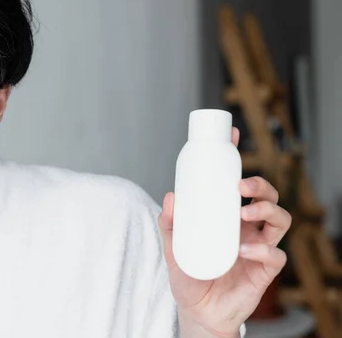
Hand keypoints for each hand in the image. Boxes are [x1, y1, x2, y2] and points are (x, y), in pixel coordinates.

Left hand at [159, 127, 291, 336]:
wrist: (198, 311)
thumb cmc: (189, 276)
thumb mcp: (172, 247)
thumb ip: (168, 224)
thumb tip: (170, 196)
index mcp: (228, 216)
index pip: (238, 184)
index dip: (238, 159)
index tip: (231, 137)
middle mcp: (247, 227)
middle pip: (267, 197)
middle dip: (260, 185)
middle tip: (240, 186)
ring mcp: (259, 247)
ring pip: (281, 219)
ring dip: (266, 211)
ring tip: (244, 214)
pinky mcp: (265, 270)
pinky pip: (276, 255)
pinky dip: (263, 249)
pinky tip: (244, 250)